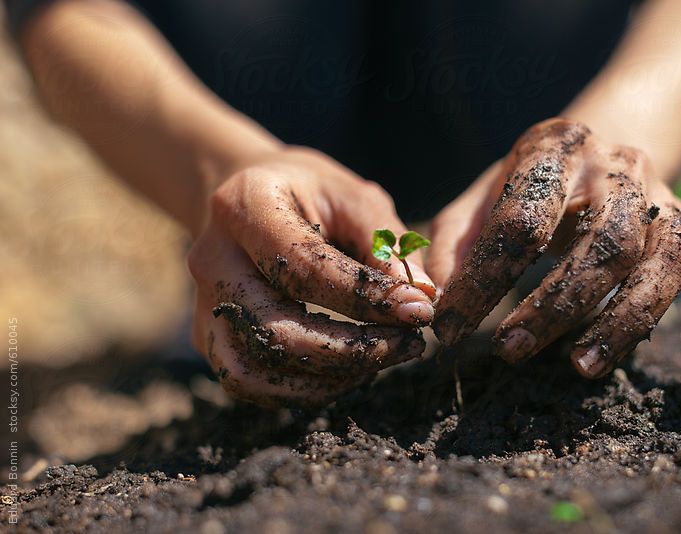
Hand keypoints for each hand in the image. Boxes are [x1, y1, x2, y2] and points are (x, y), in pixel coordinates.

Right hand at [188, 147, 435, 406]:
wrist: (250, 198)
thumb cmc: (311, 194)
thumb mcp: (353, 197)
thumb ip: (386, 243)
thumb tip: (422, 296)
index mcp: (245, 207)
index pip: (305, 268)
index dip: (367, 298)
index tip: (419, 310)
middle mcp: (212, 258)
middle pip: (276, 330)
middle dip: (352, 350)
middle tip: (409, 346)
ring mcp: (204, 302)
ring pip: (257, 369)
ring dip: (328, 380)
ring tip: (382, 360)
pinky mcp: (208, 335)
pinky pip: (250, 381)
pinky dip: (303, 389)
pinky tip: (349, 372)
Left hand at [427, 118, 680, 377]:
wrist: (591, 144)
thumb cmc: (524, 183)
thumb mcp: (480, 196)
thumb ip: (454, 243)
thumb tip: (433, 303)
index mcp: (554, 148)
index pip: (520, 220)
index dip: (481, 280)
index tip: (448, 329)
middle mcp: (616, 166)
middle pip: (602, 242)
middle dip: (554, 305)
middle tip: (507, 350)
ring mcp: (663, 195)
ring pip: (660, 258)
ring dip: (623, 318)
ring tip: (578, 368)